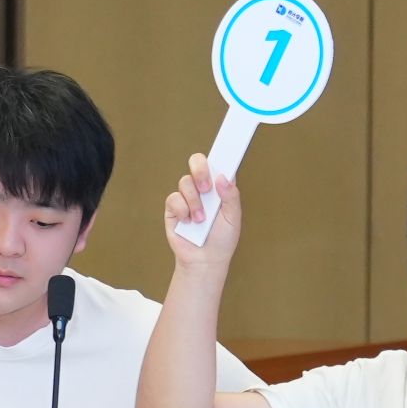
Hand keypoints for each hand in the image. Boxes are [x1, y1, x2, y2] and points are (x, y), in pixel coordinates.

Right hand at [163, 153, 241, 269]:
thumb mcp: (233, 218)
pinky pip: (173, 198)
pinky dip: (181, 209)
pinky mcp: (173, 209)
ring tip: (200, 219)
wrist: (204, 261)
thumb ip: (231, 197)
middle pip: (197, 162)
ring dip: (194, 201)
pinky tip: (187, 221)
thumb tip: (222, 177)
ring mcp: (187, 197)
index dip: (220, 153)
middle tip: (206, 187)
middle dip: (200, 170)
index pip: (219, 163)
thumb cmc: (222, 240)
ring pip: (185, 182)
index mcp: (220, 187)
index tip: (224, 146)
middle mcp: (203, 189)